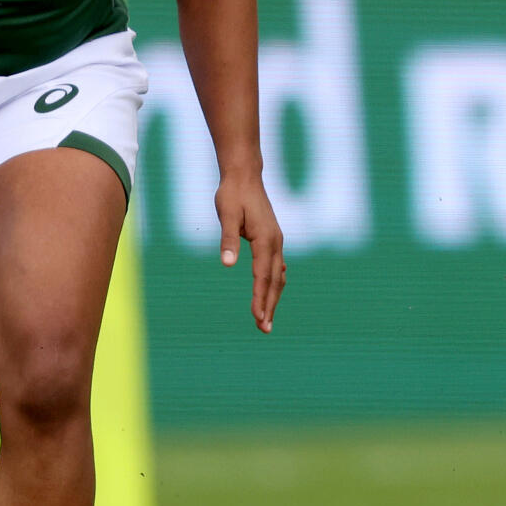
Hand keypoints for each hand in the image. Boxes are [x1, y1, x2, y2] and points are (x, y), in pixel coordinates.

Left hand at [215, 169, 285, 331]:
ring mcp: (276, 241)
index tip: (257, 317)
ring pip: (278, 276)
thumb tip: (228, 264)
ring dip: (273, 298)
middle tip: (264, 329)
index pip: (263, 275)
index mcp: (265, 238)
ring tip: (266, 319)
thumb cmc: (232, 194)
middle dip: (270, 305)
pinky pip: (277, 267)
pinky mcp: (272, 239)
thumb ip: (228, 239)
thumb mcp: (227, 214)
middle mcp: (275, 242)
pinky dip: (275, 284)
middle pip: (274, 280)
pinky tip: (271, 293)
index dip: (260, 298)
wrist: (244, 175)